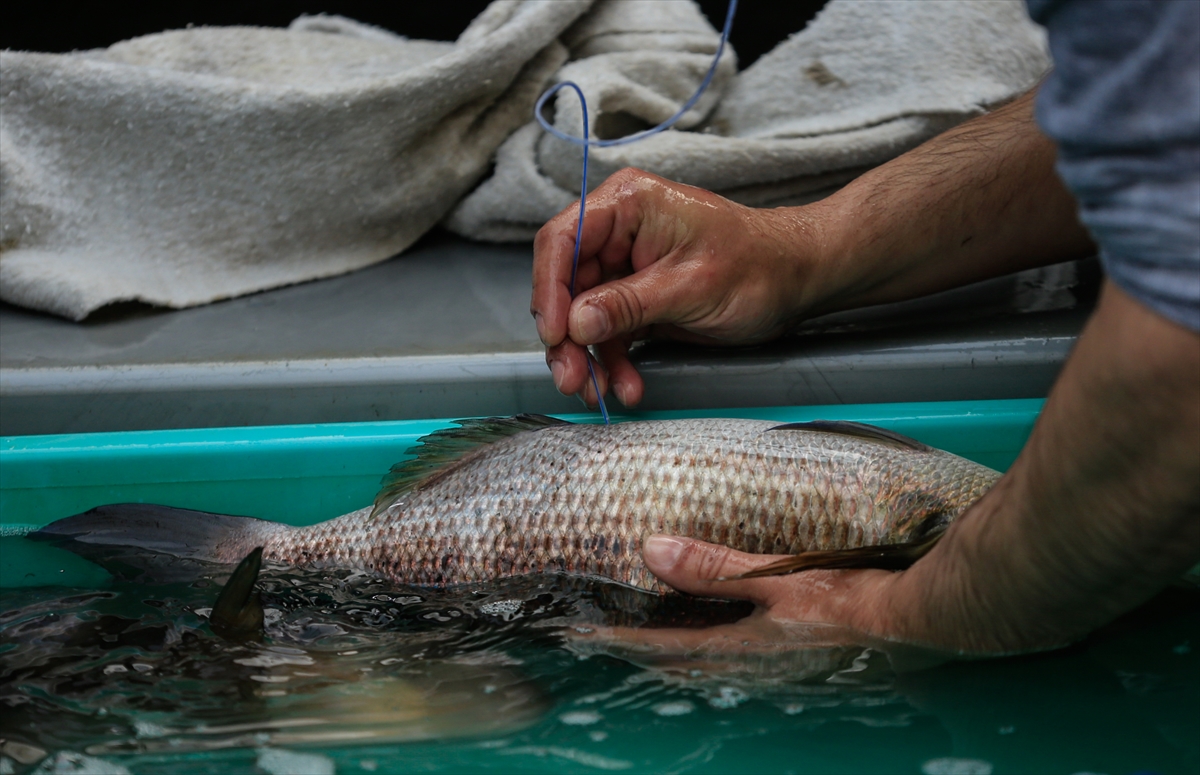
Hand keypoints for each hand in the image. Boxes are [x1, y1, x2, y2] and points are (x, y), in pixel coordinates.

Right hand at [530, 169, 824, 407]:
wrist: (796, 280)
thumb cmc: (758, 264)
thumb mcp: (692, 286)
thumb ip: (629, 303)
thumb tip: (575, 322)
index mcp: (628, 205)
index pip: (563, 240)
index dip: (549, 288)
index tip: (555, 332)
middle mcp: (618, 232)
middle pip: (565, 285)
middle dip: (566, 337)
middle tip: (571, 378)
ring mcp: (624, 268)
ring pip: (581, 318)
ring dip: (587, 360)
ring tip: (598, 392)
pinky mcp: (635, 300)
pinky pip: (609, 335)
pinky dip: (613, 364)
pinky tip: (626, 387)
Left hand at [571, 535, 903, 666]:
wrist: (913, 624)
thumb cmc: (847, 600)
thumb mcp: (775, 578)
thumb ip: (712, 569)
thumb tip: (653, 553)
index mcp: (737, 651)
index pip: (659, 646)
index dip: (615, 640)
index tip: (577, 633)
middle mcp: (747, 671)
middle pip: (677, 663)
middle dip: (637, 648)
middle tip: (603, 632)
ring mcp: (771, 674)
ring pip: (704, 665)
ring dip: (671, 649)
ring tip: (644, 629)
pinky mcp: (793, 667)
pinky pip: (734, 660)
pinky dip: (707, 646)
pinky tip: (712, 630)